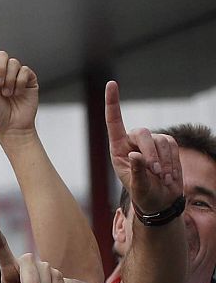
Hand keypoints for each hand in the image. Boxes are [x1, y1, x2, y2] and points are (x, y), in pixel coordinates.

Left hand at [0, 13, 37, 137]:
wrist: (13, 126)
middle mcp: (2, 70)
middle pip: (1, 55)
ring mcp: (17, 73)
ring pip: (13, 63)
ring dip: (8, 79)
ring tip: (7, 93)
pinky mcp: (29, 78)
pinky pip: (24, 70)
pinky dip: (19, 82)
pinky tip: (17, 92)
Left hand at [105, 80, 183, 215]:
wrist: (161, 199)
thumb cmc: (143, 194)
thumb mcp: (137, 187)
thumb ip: (136, 171)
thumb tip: (136, 154)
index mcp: (118, 149)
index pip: (114, 122)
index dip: (112, 103)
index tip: (111, 84)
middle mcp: (133, 142)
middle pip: (143, 132)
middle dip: (150, 152)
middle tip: (155, 172)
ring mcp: (150, 142)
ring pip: (160, 140)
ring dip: (163, 161)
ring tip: (160, 177)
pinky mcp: (166, 144)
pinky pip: (172, 145)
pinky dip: (172, 160)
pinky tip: (168, 174)